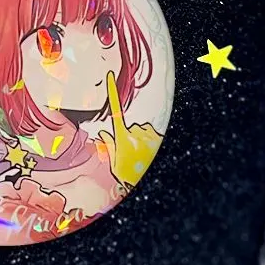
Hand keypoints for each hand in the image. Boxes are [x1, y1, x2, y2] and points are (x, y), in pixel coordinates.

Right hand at [98, 71, 162, 188]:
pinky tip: (150, 153)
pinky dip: (152, 140)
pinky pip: (153, 133)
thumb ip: (109, 146)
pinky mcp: (161, 138)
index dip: (112, 90)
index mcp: (122, 136)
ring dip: (142, 139)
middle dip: (131, 135)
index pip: (115, 109)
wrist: (156, 189)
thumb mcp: (114, 165)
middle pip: (131, 125)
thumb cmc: (131, 179)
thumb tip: (103, 134)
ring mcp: (151, 134)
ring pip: (143, 130)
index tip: (110, 74)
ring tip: (142, 156)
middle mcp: (137, 132)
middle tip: (131, 154)